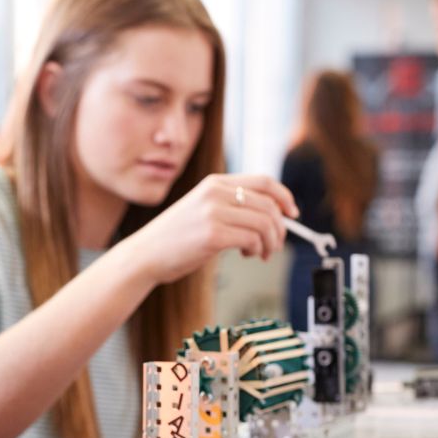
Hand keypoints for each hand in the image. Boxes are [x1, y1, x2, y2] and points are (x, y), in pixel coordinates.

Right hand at [127, 173, 298, 285]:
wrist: (145, 255)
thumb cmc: (174, 238)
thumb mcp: (202, 210)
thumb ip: (230, 206)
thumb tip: (269, 217)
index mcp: (214, 183)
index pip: (264, 181)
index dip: (284, 197)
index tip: (292, 213)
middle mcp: (215, 193)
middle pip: (268, 205)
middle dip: (279, 228)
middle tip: (274, 244)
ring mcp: (214, 212)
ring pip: (264, 223)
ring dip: (270, 242)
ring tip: (260, 253)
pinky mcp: (212, 234)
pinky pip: (251, 239)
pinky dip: (256, 249)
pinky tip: (246, 255)